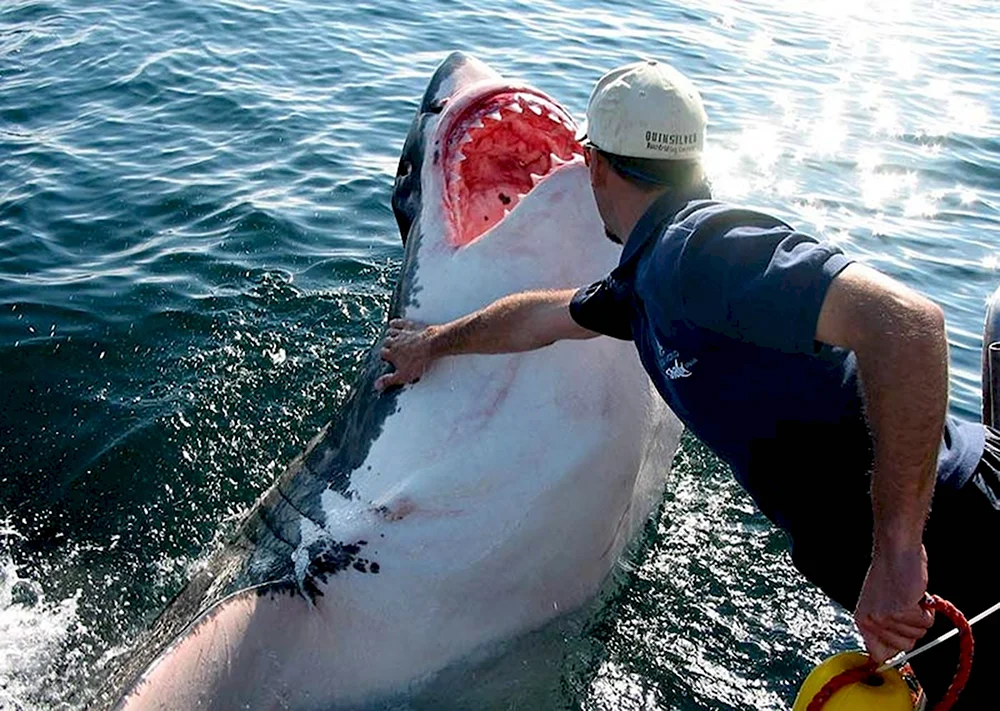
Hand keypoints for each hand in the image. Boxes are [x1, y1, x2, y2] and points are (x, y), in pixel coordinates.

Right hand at [375, 319, 434, 391]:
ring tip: (390, 337)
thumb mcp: (404, 376)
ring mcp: (401, 332)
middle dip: (386, 345)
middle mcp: (394, 341)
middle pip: (386, 342)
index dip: (384, 356)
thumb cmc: (419, 361)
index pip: (382, 354)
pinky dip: (395, 323)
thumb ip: (389, 381)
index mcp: (391, 353)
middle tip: (389, 348)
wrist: (432, 344)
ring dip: (389, 334)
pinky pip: (398, 322)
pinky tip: (393, 324)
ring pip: (390, 332)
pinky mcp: (409, 325)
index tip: (386, 359)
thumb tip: (376, 386)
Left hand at [854, 544, 934, 662]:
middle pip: (904, 648)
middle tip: (904, 607)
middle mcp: (871, 622)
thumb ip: (883, 627)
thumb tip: (888, 655)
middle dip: (911, 629)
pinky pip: (926, 622)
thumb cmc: (891, 574)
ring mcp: (885, 617)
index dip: (894, 649)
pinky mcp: (901, 610)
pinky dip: (927, 610)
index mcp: (862, 621)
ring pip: (918, 635)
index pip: (878, 656)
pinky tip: (915, 594)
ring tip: (908, 597)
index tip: (900, 635)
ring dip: (919, 617)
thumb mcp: (880, 605)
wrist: (897, 552)